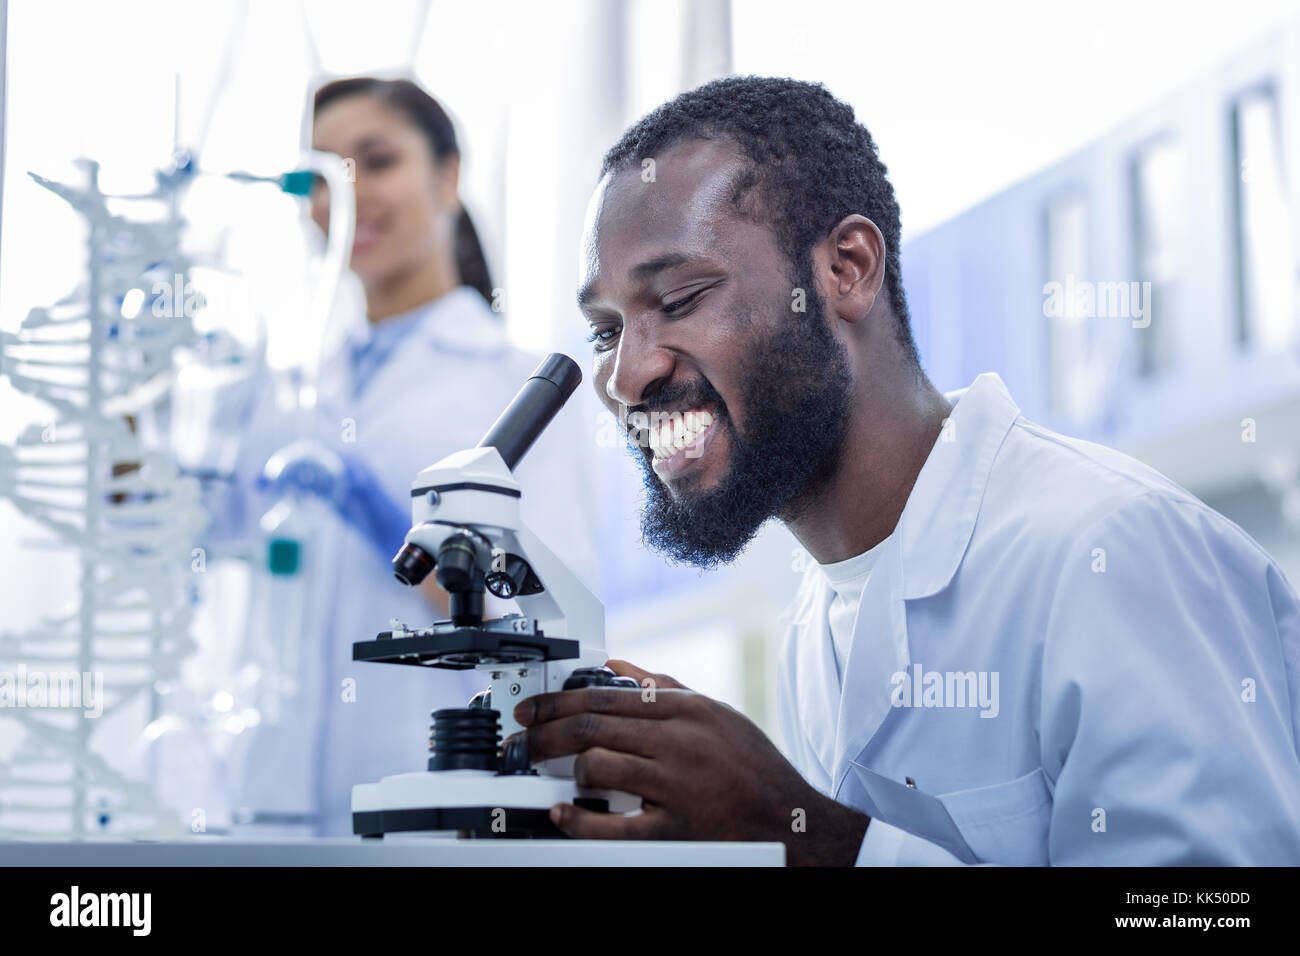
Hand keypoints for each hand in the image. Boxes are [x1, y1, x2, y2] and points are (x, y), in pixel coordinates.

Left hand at [513, 659, 869, 865]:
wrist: (792, 822)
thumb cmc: (755, 770)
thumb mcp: (716, 714)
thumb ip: (664, 687)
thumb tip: (618, 664)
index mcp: (687, 710)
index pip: (607, 694)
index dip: (560, 699)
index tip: (535, 707)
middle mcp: (679, 742)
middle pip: (593, 726)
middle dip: (546, 730)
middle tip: (525, 738)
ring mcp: (675, 786)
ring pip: (598, 765)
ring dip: (564, 769)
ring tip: (552, 773)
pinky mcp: (675, 829)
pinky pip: (614, 824)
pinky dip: (580, 819)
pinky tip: (564, 814)